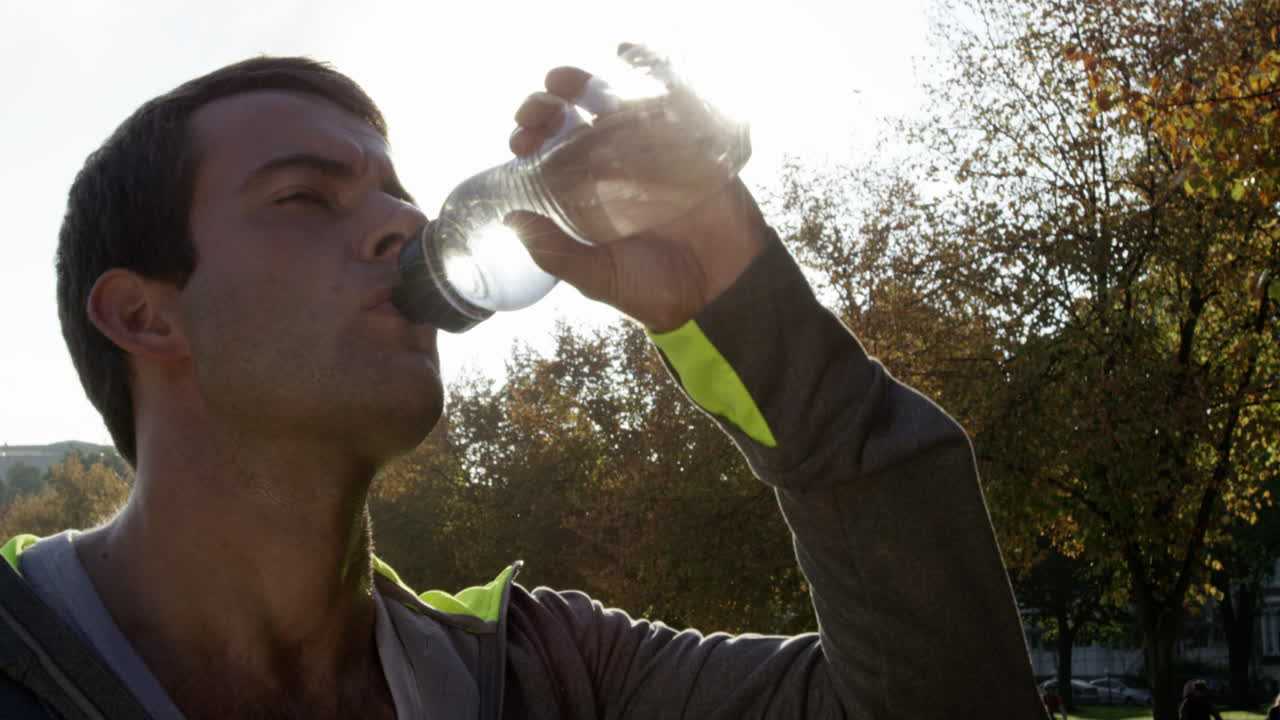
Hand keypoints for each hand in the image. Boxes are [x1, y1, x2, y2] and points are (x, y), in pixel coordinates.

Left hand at [505, 63, 769, 332]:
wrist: (723, 290)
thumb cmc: (657, 292)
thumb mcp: (598, 279)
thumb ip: (556, 252)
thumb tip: (510, 221)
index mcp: (584, 200)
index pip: (547, 157)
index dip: (529, 140)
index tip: (519, 138)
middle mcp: (611, 172)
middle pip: (571, 124)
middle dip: (547, 108)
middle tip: (536, 110)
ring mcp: (648, 155)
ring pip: (610, 106)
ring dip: (583, 85)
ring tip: (560, 81)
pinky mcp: (686, 146)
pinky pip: (666, 101)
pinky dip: (649, 70)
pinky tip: (625, 53)